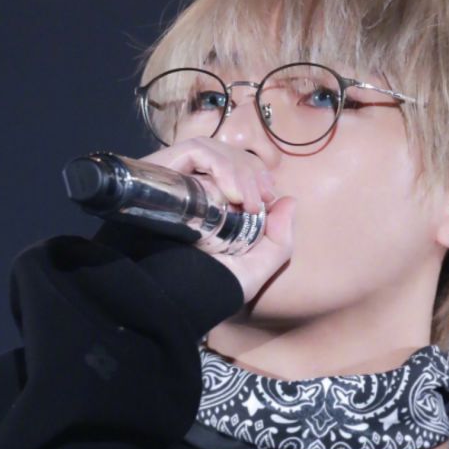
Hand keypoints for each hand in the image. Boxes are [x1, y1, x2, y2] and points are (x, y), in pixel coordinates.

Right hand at [140, 137, 295, 302]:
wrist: (174, 298)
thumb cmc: (210, 288)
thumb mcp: (255, 269)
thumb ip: (279, 241)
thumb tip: (289, 200)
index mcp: (209, 205)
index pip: (234, 168)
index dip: (255, 173)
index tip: (269, 195)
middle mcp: (189, 188)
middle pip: (224, 155)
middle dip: (251, 170)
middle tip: (261, 198)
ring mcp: (173, 179)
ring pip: (211, 149)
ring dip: (238, 169)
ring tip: (248, 201)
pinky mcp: (160, 171)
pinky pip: (195, 151)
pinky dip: (220, 165)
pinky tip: (232, 193)